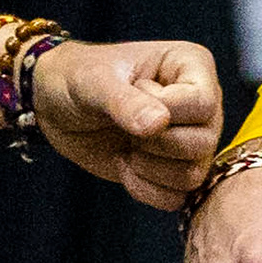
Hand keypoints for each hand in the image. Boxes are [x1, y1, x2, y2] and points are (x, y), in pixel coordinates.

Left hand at [34, 38, 225, 206]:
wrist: (57, 104)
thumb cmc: (78, 76)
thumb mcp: (94, 82)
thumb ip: (124, 101)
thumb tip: (159, 124)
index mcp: (191, 66)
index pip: (202, 103)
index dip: (166, 111)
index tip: (134, 93)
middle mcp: (201, 103)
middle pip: (204, 143)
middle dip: (155, 143)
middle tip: (126, 126)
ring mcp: (192, 138)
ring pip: (193, 174)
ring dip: (149, 168)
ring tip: (126, 145)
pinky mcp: (175, 169)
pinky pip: (176, 197)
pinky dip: (145, 188)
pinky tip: (125, 164)